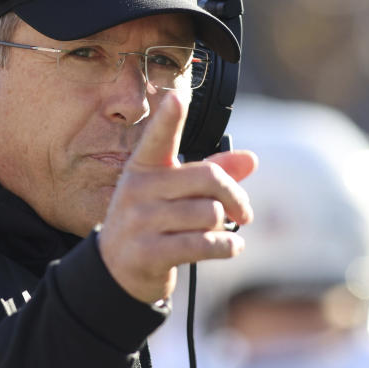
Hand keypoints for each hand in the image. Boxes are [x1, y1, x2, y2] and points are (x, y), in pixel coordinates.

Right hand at [98, 92, 257, 303]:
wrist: (116, 270)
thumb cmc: (153, 221)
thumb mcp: (174, 192)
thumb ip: (212, 172)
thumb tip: (251, 159)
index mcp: (143, 167)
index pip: (158, 137)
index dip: (168, 118)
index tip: (176, 97)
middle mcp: (138, 189)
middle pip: (209, 178)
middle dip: (235, 197)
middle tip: (244, 212)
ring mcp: (140, 222)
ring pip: (210, 214)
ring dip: (225, 227)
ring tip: (222, 232)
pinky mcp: (148, 253)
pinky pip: (204, 244)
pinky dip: (227, 246)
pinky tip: (231, 247)